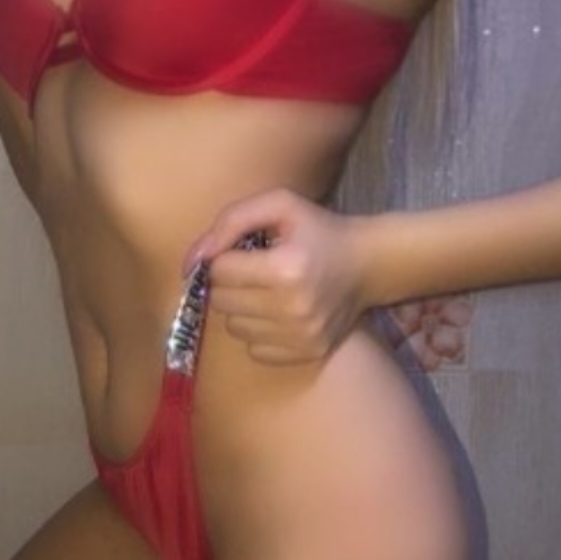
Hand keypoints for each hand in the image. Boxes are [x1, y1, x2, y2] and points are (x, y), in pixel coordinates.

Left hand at [185, 188, 373, 364]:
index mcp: (286, 267)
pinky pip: (254, 350)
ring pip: (234, 328)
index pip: (220, 271)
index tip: (241, 253)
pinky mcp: (306, 354)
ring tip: (266, 292)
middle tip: (252, 272)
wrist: (367, 265)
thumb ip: (231, 221)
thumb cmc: (319, 230)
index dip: (223, 258)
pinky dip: (258, 333)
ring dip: (241, 310)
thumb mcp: (279, 205)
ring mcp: (301, 336)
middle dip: (229, 284)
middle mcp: (293, 307)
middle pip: (222, 302)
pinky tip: (277, 314)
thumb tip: (193, 259)